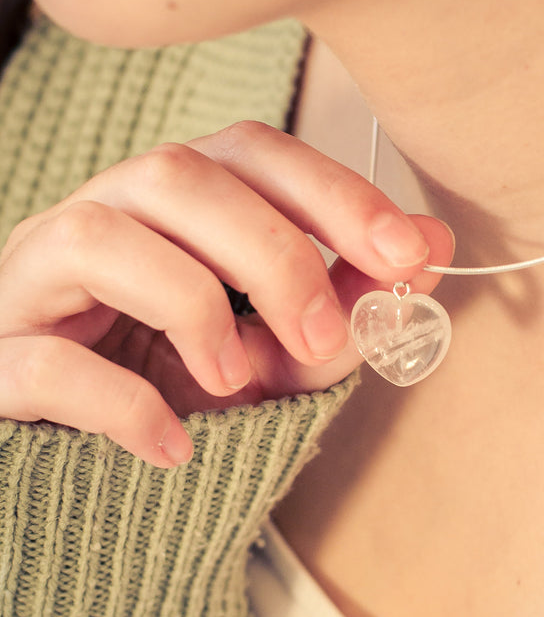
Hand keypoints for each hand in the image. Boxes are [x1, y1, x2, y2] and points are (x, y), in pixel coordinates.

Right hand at [0, 121, 452, 466]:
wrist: (68, 464)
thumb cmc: (171, 387)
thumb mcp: (269, 355)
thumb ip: (340, 308)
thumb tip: (431, 252)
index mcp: (170, 206)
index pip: (247, 152)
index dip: (331, 191)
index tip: (407, 251)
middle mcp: (99, 219)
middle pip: (177, 175)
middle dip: (272, 250)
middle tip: (323, 333)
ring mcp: (34, 283)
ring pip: (96, 235)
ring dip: (188, 303)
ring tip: (232, 378)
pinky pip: (44, 360)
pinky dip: (120, 401)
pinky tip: (173, 445)